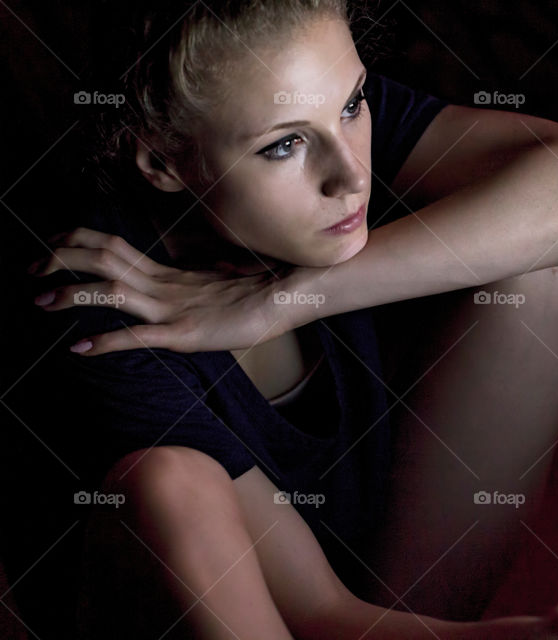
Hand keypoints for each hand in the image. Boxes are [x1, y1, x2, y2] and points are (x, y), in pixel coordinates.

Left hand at [29, 227, 294, 354]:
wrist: (287, 298)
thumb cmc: (258, 295)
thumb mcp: (217, 290)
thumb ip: (194, 287)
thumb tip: (191, 280)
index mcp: (169, 274)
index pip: (114, 247)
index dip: (77, 242)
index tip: (51, 246)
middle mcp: (164, 286)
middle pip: (104, 258)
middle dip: (61, 258)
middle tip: (32, 268)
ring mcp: (173, 308)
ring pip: (113, 290)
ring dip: (72, 295)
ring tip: (41, 302)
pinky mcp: (184, 333)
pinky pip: (138, 336)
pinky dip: (105, 341)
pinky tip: (80, 348)